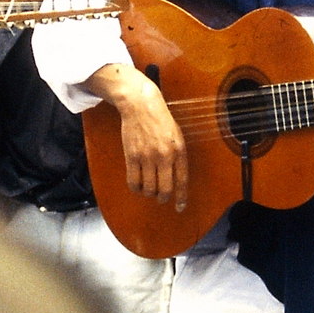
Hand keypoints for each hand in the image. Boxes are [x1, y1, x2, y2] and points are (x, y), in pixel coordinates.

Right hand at [84, 64, 187, 208]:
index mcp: (179, 150)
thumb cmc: (160, 119)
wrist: (141, 105)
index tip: (180, 207)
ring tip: (149, 190)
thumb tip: (176, 177)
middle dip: (163, 198)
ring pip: (149, 188)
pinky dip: (136, 188)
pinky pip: (133, 181)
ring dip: (149, 193)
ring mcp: (147, 157)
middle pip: (164, 189)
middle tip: (162, 199)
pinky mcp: (132, 156)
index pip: (182, 180)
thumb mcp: (177, 135)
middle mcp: (164, 155)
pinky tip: (138, 186)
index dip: (181, 197)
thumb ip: (177, 155)